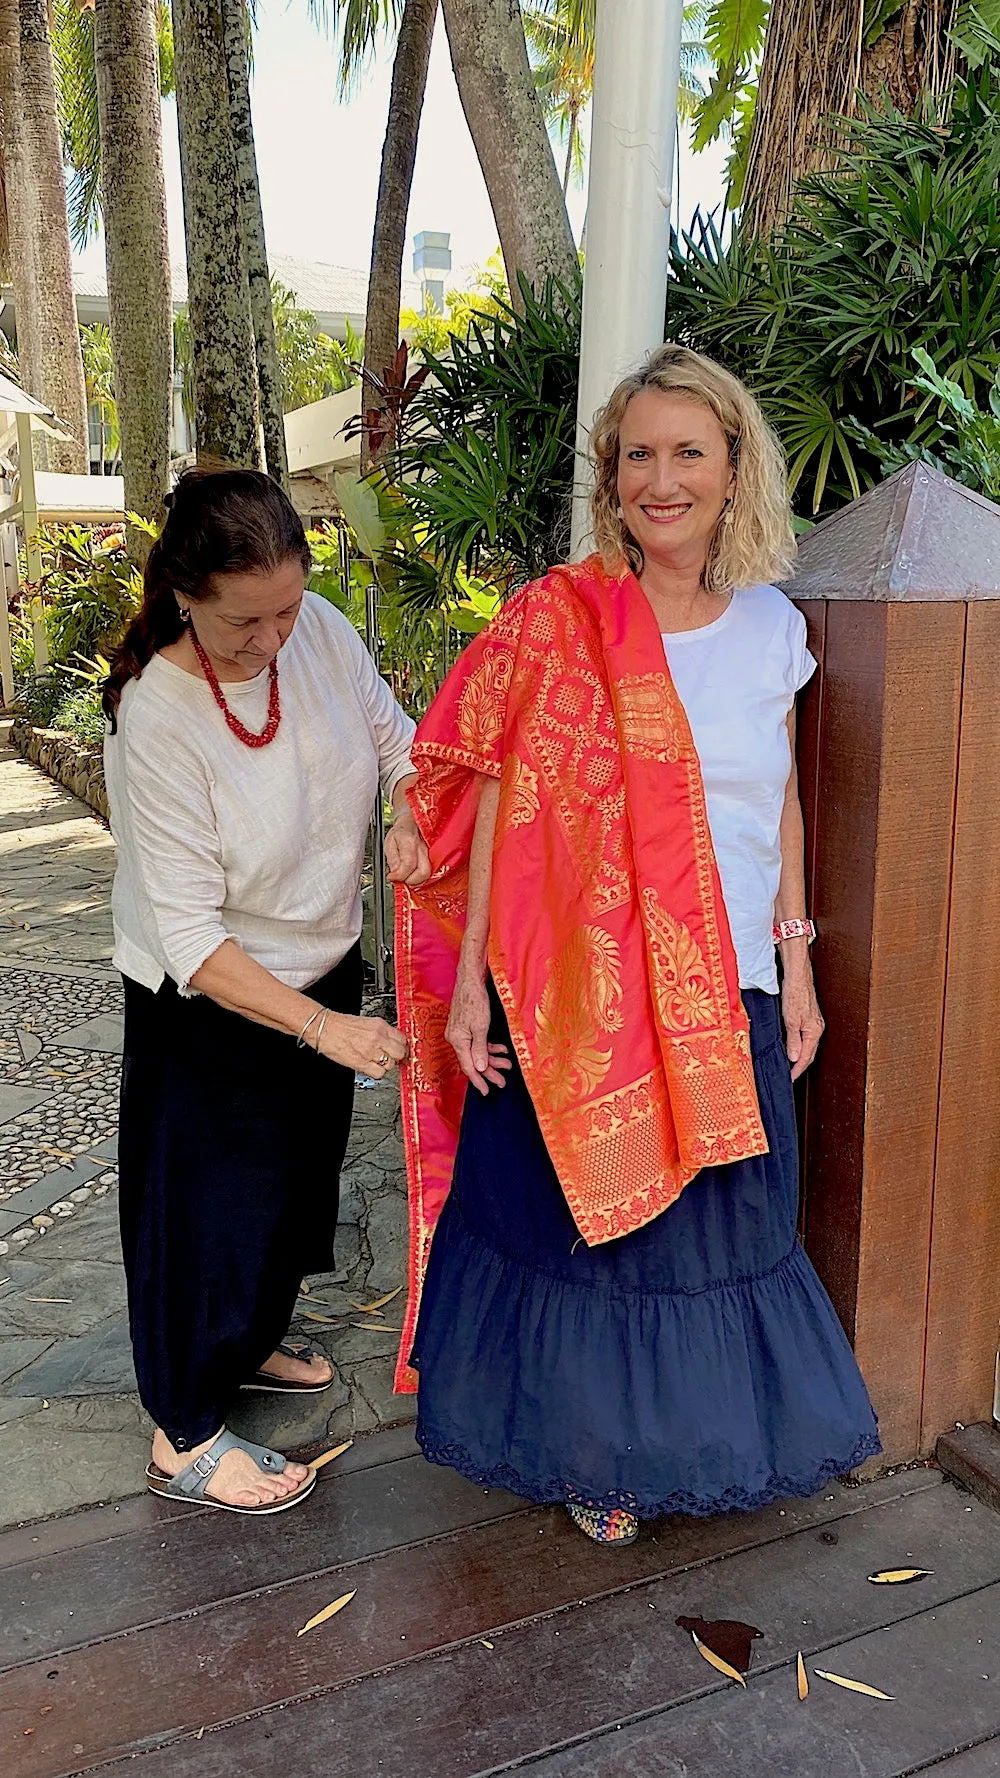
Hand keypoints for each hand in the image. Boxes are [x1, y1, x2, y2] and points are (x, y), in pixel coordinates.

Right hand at [315, 1012, 408, 1078]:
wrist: (324, 1028)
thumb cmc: (341, 1025)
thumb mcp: (366, 1022)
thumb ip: (381, 1031)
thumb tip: (392, 1041)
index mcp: (380, 1026)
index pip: (402, 1038)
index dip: (402, 1046)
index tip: (400, 1050)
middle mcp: (377, 1038)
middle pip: (400, 1053)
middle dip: (398, 1057)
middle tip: (392, 1058)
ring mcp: (370, 1051)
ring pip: (391, 1065)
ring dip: (386, 1066)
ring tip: (378, 1062)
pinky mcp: (361, 1063)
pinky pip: (379, 1073)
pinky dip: (377, 1073)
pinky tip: (371, 1067)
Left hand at [385, 807, 430, 887]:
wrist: (414, 823)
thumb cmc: (401, 833)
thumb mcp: (389, 843)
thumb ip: (392, 860)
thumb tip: (394, 876)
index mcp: (410, 842)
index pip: (408, 865)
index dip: (399, 876)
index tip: (392, 877)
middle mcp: (425, 848)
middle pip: (423, 873)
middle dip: (411, 881)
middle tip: (403, 878)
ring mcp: (434, 852)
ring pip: (430, 874)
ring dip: (418, 880)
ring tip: (409, 876)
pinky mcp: (438, 857)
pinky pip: (434, 872)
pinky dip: (425, 877)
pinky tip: (417, 874)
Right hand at [446, 966, 510, 1095]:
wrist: (470, 980)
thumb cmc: (474, 1000)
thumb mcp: (480, 1027)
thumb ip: (479, 1049)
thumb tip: (479, 1067)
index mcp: (457, 1040)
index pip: (468, 1066)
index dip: (478, 1080)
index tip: (486, 1091)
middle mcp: (456, 1038)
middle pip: (474, 1061)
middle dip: (489, 1071)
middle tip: (502, 1082)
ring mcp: (461, 1033)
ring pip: (477, 1052)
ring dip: (492, 1059)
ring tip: (507, 1065)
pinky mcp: (466, 1027)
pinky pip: (477, 1042)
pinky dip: (489, 1047)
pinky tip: (501, 1050)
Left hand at [781, 964, 823, 1081]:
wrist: (798, 976)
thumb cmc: (795, 993)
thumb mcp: (790, 1020)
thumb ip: (793, 1040)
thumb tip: (794, 1058)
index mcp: (814, 1031)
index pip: (807, 1057)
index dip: (797, 1070)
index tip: (790, 1078)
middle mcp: (817, 1029)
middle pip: (809, 1053)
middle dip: (799, 1066)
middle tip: (789, 1075)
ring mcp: (814, 1023)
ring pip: (807, 1045)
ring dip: (799, 1056)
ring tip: (789, 1066)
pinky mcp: (809, 1018)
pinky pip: (805, 1037)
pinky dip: (799, 1046)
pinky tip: (792, 1047)